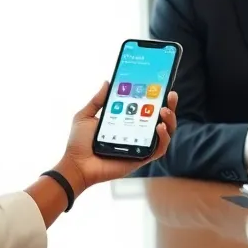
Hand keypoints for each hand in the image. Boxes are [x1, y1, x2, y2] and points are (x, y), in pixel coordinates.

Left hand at [61, 82, 177, 191]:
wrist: (76, 164)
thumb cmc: (79, 143)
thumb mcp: (86, 116)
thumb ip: (98, 100)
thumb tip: (107, 82)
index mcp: (126, 122)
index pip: (146, 108)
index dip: (157, 97)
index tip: (162, 85)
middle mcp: (136, 133)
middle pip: (161, 119)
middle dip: (169, 106)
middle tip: (170, 95)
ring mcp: (141, 146)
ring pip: (165, 133)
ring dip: (170, 120)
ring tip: (164, 111)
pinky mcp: (142, 158)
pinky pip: (159, 149)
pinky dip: (163, 138)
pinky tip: (159, 127)